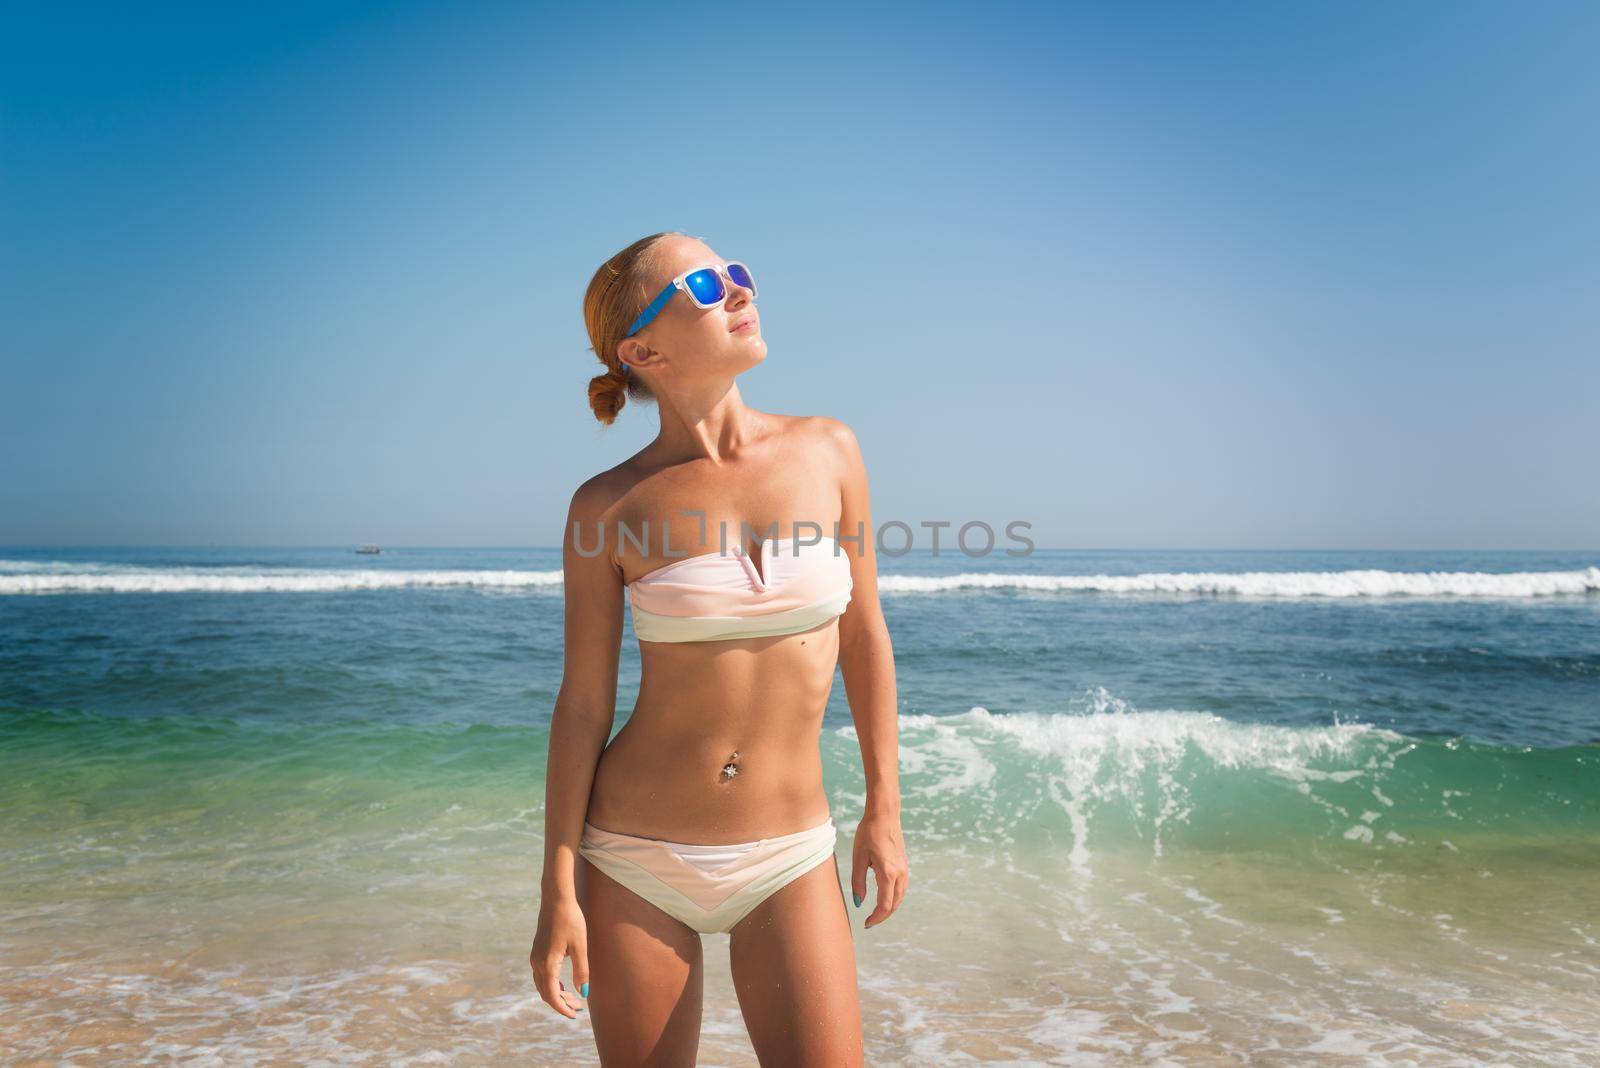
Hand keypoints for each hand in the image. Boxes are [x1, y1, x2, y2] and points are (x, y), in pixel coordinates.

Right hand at [530, 893, 589, 1018]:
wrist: (556, 899)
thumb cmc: (571, 920)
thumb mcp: (580, 946)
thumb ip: (581, 970)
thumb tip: (584, 993)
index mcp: (547, 964)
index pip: (552, 995)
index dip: (562, 1008)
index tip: (574, 1015)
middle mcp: (537, 963)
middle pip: (546, 992)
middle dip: (561, 1003)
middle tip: (578, 1008)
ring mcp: (535, 957)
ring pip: (543, 985)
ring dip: (556, 994)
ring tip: (574, 998)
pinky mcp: (537, 951)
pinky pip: (542, 975)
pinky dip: (552, 984)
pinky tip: (564, 985)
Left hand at [850, 810, 907, 929]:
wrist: (884, 814)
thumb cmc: (868, 833)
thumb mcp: (858, 857)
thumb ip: (858, 882)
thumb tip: (859, 902)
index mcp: (888, 873)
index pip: (885, 905)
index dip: (876, 917)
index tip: (865, 924)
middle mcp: (900, 873)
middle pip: (894, 904)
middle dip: (883, 915)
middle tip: (869, 922)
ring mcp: (904, 869)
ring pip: (900, 897)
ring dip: (889, 907)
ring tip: (876, 913)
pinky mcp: (904, 864)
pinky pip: (901, 887)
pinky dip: (894, 897)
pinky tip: (883, 897)